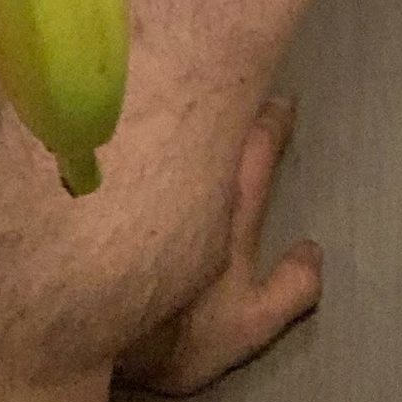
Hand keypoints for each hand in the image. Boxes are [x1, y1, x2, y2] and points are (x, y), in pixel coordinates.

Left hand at [113, 97, 322, 395]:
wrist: (87, 331)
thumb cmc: (175, 331)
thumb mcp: (247, 325)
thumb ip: (289, 289)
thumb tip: (314, 248)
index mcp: (230, 200)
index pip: (258, 144)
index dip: (274, 119)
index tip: (282, 99)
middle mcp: (186, 170)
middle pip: (212, 113)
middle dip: (227, 91)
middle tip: (235, 71)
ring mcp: (140, 169)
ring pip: (167, 113)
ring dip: (180, 97)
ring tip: (187, 85)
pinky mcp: (98, 170)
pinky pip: (123, 127)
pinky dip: (136, 112)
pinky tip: (132, 104)